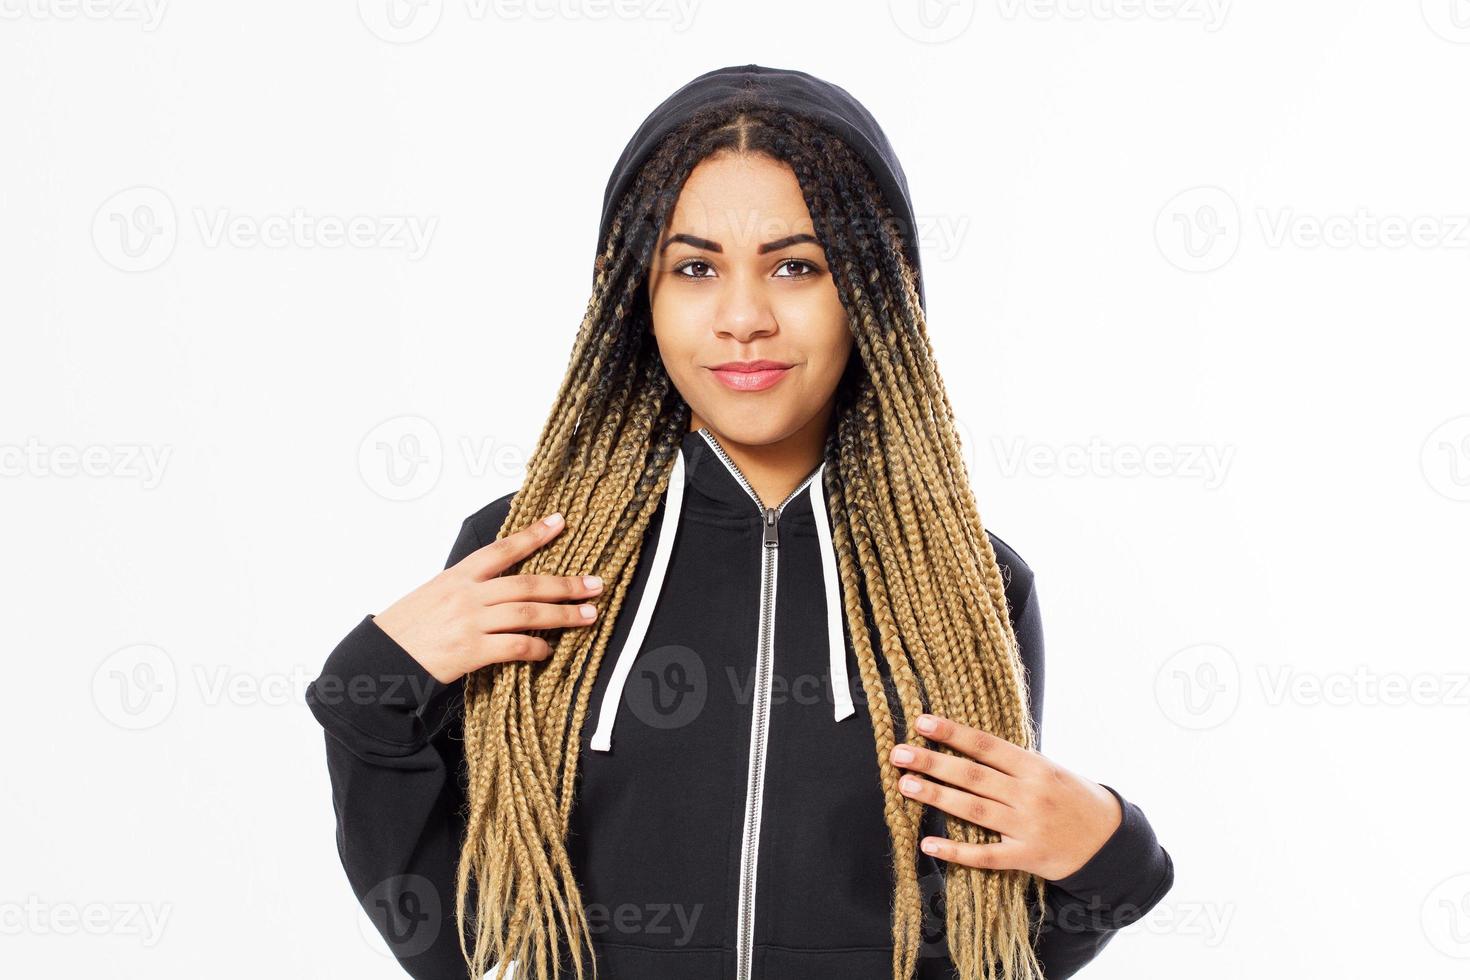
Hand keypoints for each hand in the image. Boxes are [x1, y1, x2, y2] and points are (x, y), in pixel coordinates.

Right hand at [372, 511, 603, 685]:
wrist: (378, 659)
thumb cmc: (404, 629)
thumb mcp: (432, 595)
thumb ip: (465, 588)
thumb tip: (499, 586)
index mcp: (457, 576)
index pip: (502, 549)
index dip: (533, 535)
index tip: (560, 522)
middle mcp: (467, 595)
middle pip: (527, 584)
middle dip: (565, 583)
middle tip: (595, 584)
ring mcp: (470, 623)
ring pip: (528, 613)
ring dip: (563, 615)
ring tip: (588, 616)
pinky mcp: (471, 652)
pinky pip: (515, 647)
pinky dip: (537, 648)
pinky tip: (548, 650)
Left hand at [889, 712, 1122, 880]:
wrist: (1110, 841)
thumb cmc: (1072, 797)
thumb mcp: (1048, 769)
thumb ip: (1011, 761)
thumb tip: (965, 743)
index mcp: (1035, 767)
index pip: (986, 745)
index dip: (953, 733)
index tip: (922, 722)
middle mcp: (1029, 795)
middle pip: (973, 776)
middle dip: (933, 763)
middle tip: (899, 754)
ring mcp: (1026, 827)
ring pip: (974, 810)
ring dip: (937, 797)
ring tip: (906, 785)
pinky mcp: (1025, 857)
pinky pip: (986, 855)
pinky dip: (956, 851)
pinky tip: (929, 844)